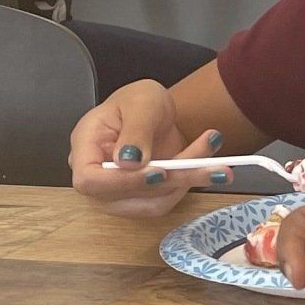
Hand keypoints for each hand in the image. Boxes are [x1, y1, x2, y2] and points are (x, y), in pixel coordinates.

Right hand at [68, 80, 228, 217]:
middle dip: (170, 182)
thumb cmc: (141, 101)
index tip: (158, 172)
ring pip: (150, 202)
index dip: (122, 182)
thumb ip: (135, 131)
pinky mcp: (141, 198)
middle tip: (208, 167)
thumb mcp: (142, 103)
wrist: (158, 112)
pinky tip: (206, 166)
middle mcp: (97, 174)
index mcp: (86, 145)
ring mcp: (117, 191)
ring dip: (187, 184)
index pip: (88, 179)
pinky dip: (189, 185)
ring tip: (217, 164)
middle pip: (123, 196)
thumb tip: (127, 162)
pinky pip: (165, 201)